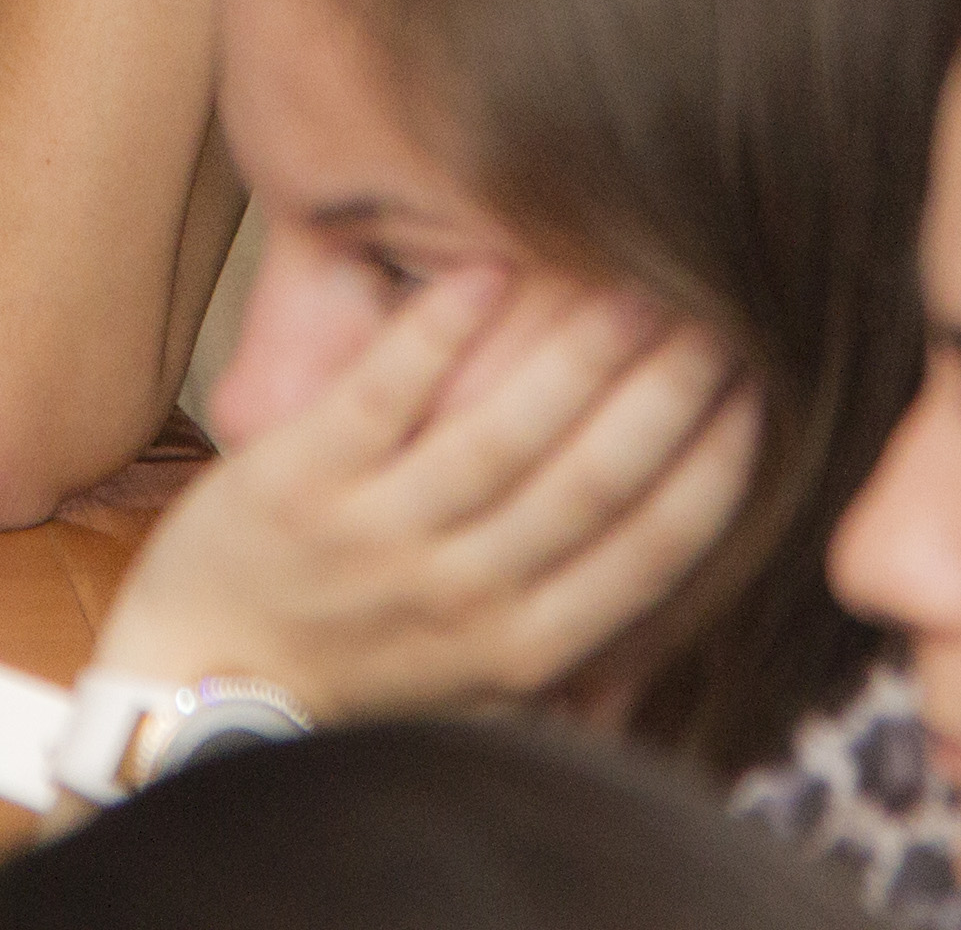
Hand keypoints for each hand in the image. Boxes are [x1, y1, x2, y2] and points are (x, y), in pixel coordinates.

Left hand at [92, 273, 760, 721]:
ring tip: (634, 274)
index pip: (653, 546)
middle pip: (595, 478)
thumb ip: (575, 631)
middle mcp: (460, 597)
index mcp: (522, 648)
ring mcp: (377, 538)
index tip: (766, 387)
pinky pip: (383, 391)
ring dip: (578, 348)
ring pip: (502, 431)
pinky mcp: (298, 482)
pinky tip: (491, 268)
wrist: (195, 690)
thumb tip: (684, 579)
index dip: (719, 461)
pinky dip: (437, 329)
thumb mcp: (481, 682)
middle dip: (672, 386)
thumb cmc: (357, 673)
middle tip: (725, 304)